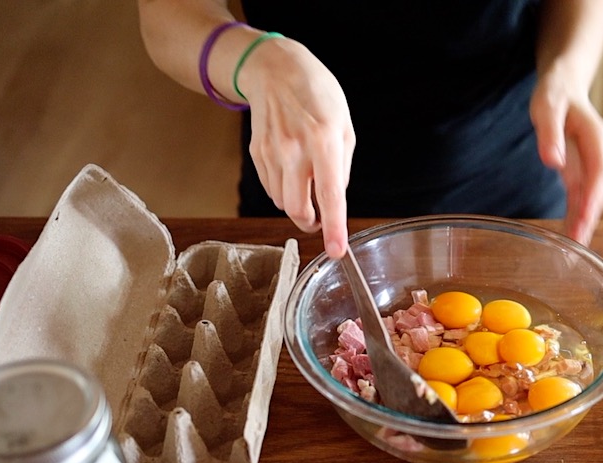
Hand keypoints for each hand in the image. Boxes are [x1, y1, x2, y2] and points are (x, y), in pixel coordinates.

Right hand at [235, 35, 355, 258]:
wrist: (276, 71)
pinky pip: (271, 188)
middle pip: (297, 209)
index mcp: (324, 141)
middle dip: (310, 223)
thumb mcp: (344, 127)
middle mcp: (295, 149)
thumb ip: (342, 167)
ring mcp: (271, 152)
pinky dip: (284, 190)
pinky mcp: (257, 154)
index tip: (337, 251)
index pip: (330, 195)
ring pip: (282, 202)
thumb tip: (334, 201)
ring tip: (306, 181)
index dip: (334, 228)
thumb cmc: (318, 96)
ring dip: (297, 204)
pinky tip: (291, 169)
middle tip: (320, 220)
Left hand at [530, 72, 602, 245]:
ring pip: (590, 199)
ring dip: (584, 222)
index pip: (598, 174)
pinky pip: (580, 197)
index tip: (584, 218)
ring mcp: (590, 166)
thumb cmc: (556, 93)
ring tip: (574, 248)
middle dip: (589, 218)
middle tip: (578, 244)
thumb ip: (550, 133)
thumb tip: (553, 161)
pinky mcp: (579, 172)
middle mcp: (598, 156)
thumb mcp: (548, 106)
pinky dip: (576, 215)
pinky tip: (569, 234)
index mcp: (596, 140)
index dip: (592, 197)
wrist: (564, 85)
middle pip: (598, 192)